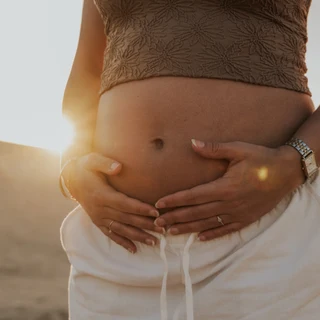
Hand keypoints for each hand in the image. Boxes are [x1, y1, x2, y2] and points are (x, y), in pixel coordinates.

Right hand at [65, 152, 163, 252]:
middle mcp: (100, 209)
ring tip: (153, 242)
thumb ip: (105, 163)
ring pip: (121, 229)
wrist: (71, 180)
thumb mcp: (92, 161)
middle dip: (145, 225)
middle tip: (162, 229)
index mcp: (102, 195)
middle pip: (126, 219)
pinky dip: (122, 242)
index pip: (124, 204)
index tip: (156, 213)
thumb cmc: (85, 168)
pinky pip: (110, 234)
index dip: (140, 209)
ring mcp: (98, 217)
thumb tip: (119, 167)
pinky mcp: (97, 222)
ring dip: (137, 236)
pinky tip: (134, 250)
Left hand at [153, 139, 303, 240]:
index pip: (192, 196)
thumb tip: (192, 143)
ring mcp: (238, 213)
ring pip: (207, 223)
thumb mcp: (238, 150)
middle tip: (157, 223)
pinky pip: (226, 229)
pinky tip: (200, 238)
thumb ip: (214, 149)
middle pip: (196, 213)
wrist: (286, 172)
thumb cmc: (261, 158)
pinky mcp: (246, 219)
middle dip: (175, 218)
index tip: (158, 205)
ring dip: (188, 228)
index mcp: (224, 187)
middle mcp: (229, 203)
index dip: (174, 201)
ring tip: (171, 232)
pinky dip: (212, 234)